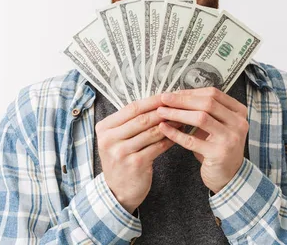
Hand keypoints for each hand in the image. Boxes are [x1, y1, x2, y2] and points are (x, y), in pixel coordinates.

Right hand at [95, 94, 183, 213]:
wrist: (116, 191)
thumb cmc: (121, 160)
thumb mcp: (117, 139)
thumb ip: (130, 122)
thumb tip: (157, 103)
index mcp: (104, 128)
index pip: (131, 108)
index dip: (152, 101)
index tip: (167, 95)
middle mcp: (109, 139)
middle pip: (141, 119)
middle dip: (163, 111)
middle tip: (179, 105)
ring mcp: (121, 152)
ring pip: (151, 132)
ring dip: (169, 124)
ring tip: (182, 119)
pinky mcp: (135, 164)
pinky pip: (157, 147)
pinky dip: (169, 139)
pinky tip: (179, 135)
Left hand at [157, 87, 248, 193]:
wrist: (230, 176)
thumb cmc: (218, 147)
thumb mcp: (217, 125)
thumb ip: (204, 110)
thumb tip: (177, 95)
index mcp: (238, 112)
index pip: (213, 94)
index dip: (191, 92)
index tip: (174, 93)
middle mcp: (238, 123)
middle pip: (207, 103)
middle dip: (183, 100)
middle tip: (164, 99)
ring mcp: (230, 139)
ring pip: (201, 118)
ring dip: (178, 113)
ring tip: (161, 112)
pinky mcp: (218, 154)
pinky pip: (192, 140)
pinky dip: (175, 133)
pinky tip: (163, 128)